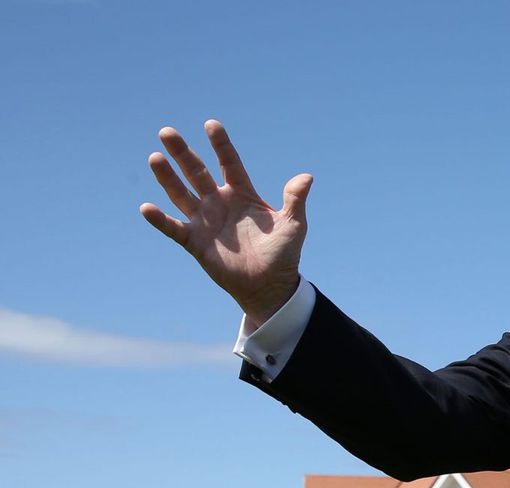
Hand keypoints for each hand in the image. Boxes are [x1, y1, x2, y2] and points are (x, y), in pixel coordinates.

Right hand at [140, 121, 311, 325]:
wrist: (270, 286)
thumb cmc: (283, 254)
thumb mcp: (293, 225)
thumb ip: (295, 199)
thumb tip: (307, 177)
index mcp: (242, 194)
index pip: (229, 163)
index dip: (221, 145)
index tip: (211, 124)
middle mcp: (219, 203)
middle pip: (197, 172)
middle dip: (182, 153)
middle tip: (166, 132)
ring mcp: (205, 221)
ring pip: (181, 194)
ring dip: (167, 177)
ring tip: (154, 157)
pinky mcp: (195, 242)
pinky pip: (174, 229)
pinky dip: (160, 220)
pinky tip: (147, 207)